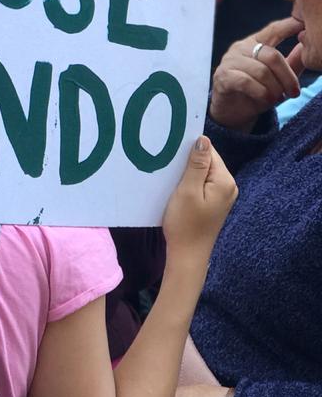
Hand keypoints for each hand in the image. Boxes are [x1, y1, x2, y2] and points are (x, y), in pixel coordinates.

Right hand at [162, 136, 237, 264]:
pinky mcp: (214, 203)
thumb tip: (203, 140)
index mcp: (225, 181)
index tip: (171, 153)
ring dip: (186, 173)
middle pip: (207, 162)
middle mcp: (228, 187)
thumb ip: (196, 164)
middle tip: (168, 167)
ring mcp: (222, 196)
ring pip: (202, 173)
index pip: (209, 152)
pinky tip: (176, 189)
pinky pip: (202, 184)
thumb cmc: (185, 224)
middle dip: (188, 162)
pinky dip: (189, 184)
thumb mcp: (187, 191)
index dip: (190, 150)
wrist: (187, 256)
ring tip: (170, 179)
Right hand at [210, 17, 304, 130]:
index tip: (303, 23)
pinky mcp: (223, 76)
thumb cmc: (257, 91)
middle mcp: (241, 47)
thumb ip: (292, 62)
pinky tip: (265, 100)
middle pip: (272, 56)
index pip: (273, 30)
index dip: (288, 26)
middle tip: (295, 92)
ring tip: (277, 99)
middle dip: (287, 77)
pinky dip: (261, 93)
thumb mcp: (279, 77)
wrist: (233, 111)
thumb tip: (307, 44)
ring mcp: (230, 61)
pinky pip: (247, 82)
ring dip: (274, 89)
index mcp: (255, 43)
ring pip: (262, 71)